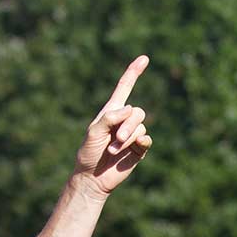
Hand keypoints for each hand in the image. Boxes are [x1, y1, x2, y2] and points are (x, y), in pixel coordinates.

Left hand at [73, 56, 152, 196]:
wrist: (93, 178)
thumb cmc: (89, 153)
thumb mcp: (93, 132)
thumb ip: (109, 118)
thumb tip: (130, 109)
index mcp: (111, 112)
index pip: (125, 88)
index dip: (134, 72)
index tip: (144, 58)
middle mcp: (124, 121)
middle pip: (137, 111)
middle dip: (128, 125)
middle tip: (115, 140)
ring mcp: (132, 135)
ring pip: (141, 126)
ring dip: (127, 138)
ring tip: (114, 150)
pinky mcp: (139, 149)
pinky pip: (147, 139)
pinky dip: (141, 141)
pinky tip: (135, 147)